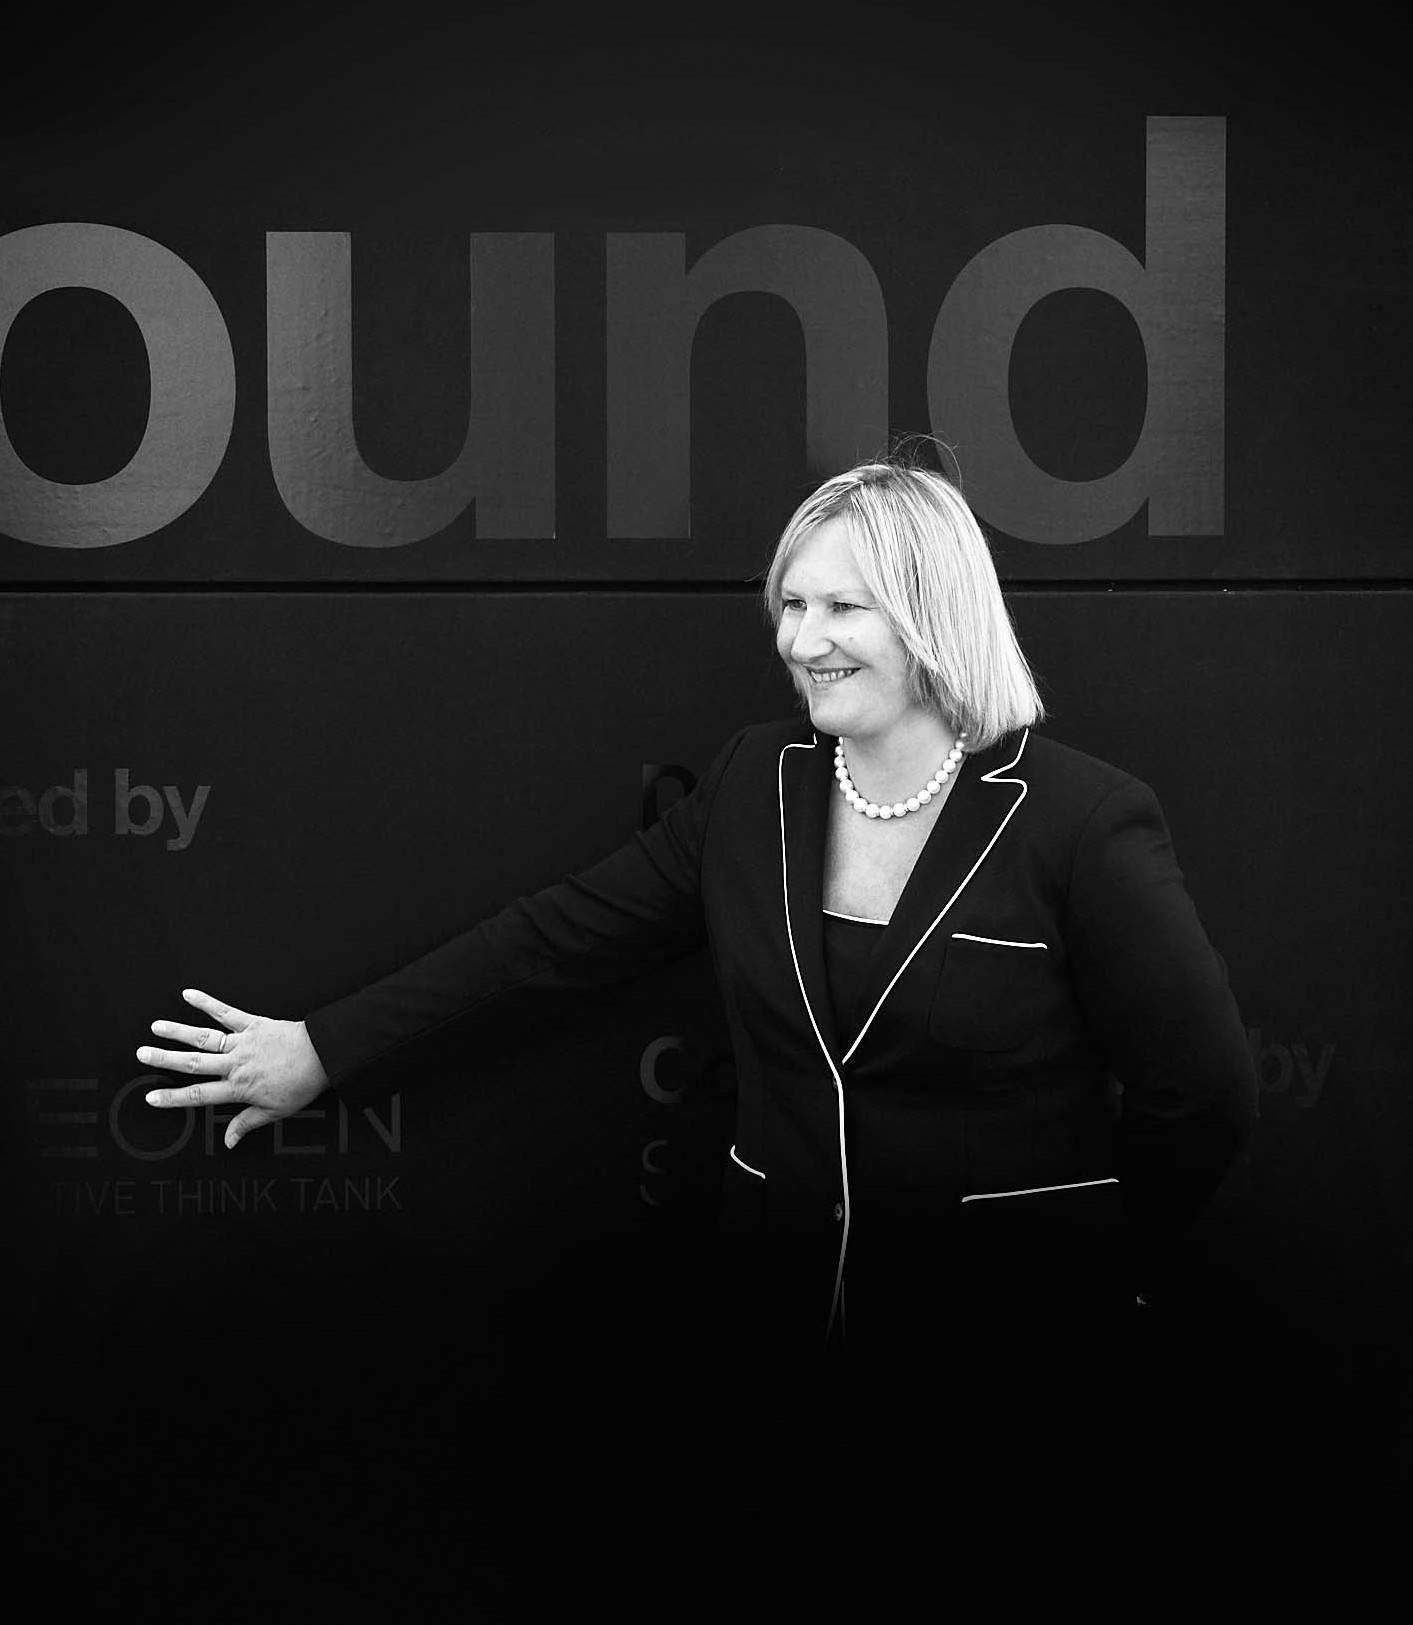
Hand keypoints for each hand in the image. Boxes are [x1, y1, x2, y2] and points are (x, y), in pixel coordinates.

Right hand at [139, 988, 329, 1148]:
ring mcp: (243, 1042)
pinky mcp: (253, 1024)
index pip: (198, 1095)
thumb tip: (228, 1142)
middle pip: (194, 1063)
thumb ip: (247, 1124)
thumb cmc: (302, 1083)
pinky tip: (189, 994)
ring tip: (156, 1027)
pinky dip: (208, 1002)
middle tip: (142, 1054)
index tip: (151, 1097)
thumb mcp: (275, 1112)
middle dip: (165, 1060)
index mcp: (239, 1088)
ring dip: (178, 1031)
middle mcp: (236, 1064)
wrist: (324, 1056)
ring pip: (204, 1037)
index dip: (173, 1098)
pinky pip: (227, 1012)